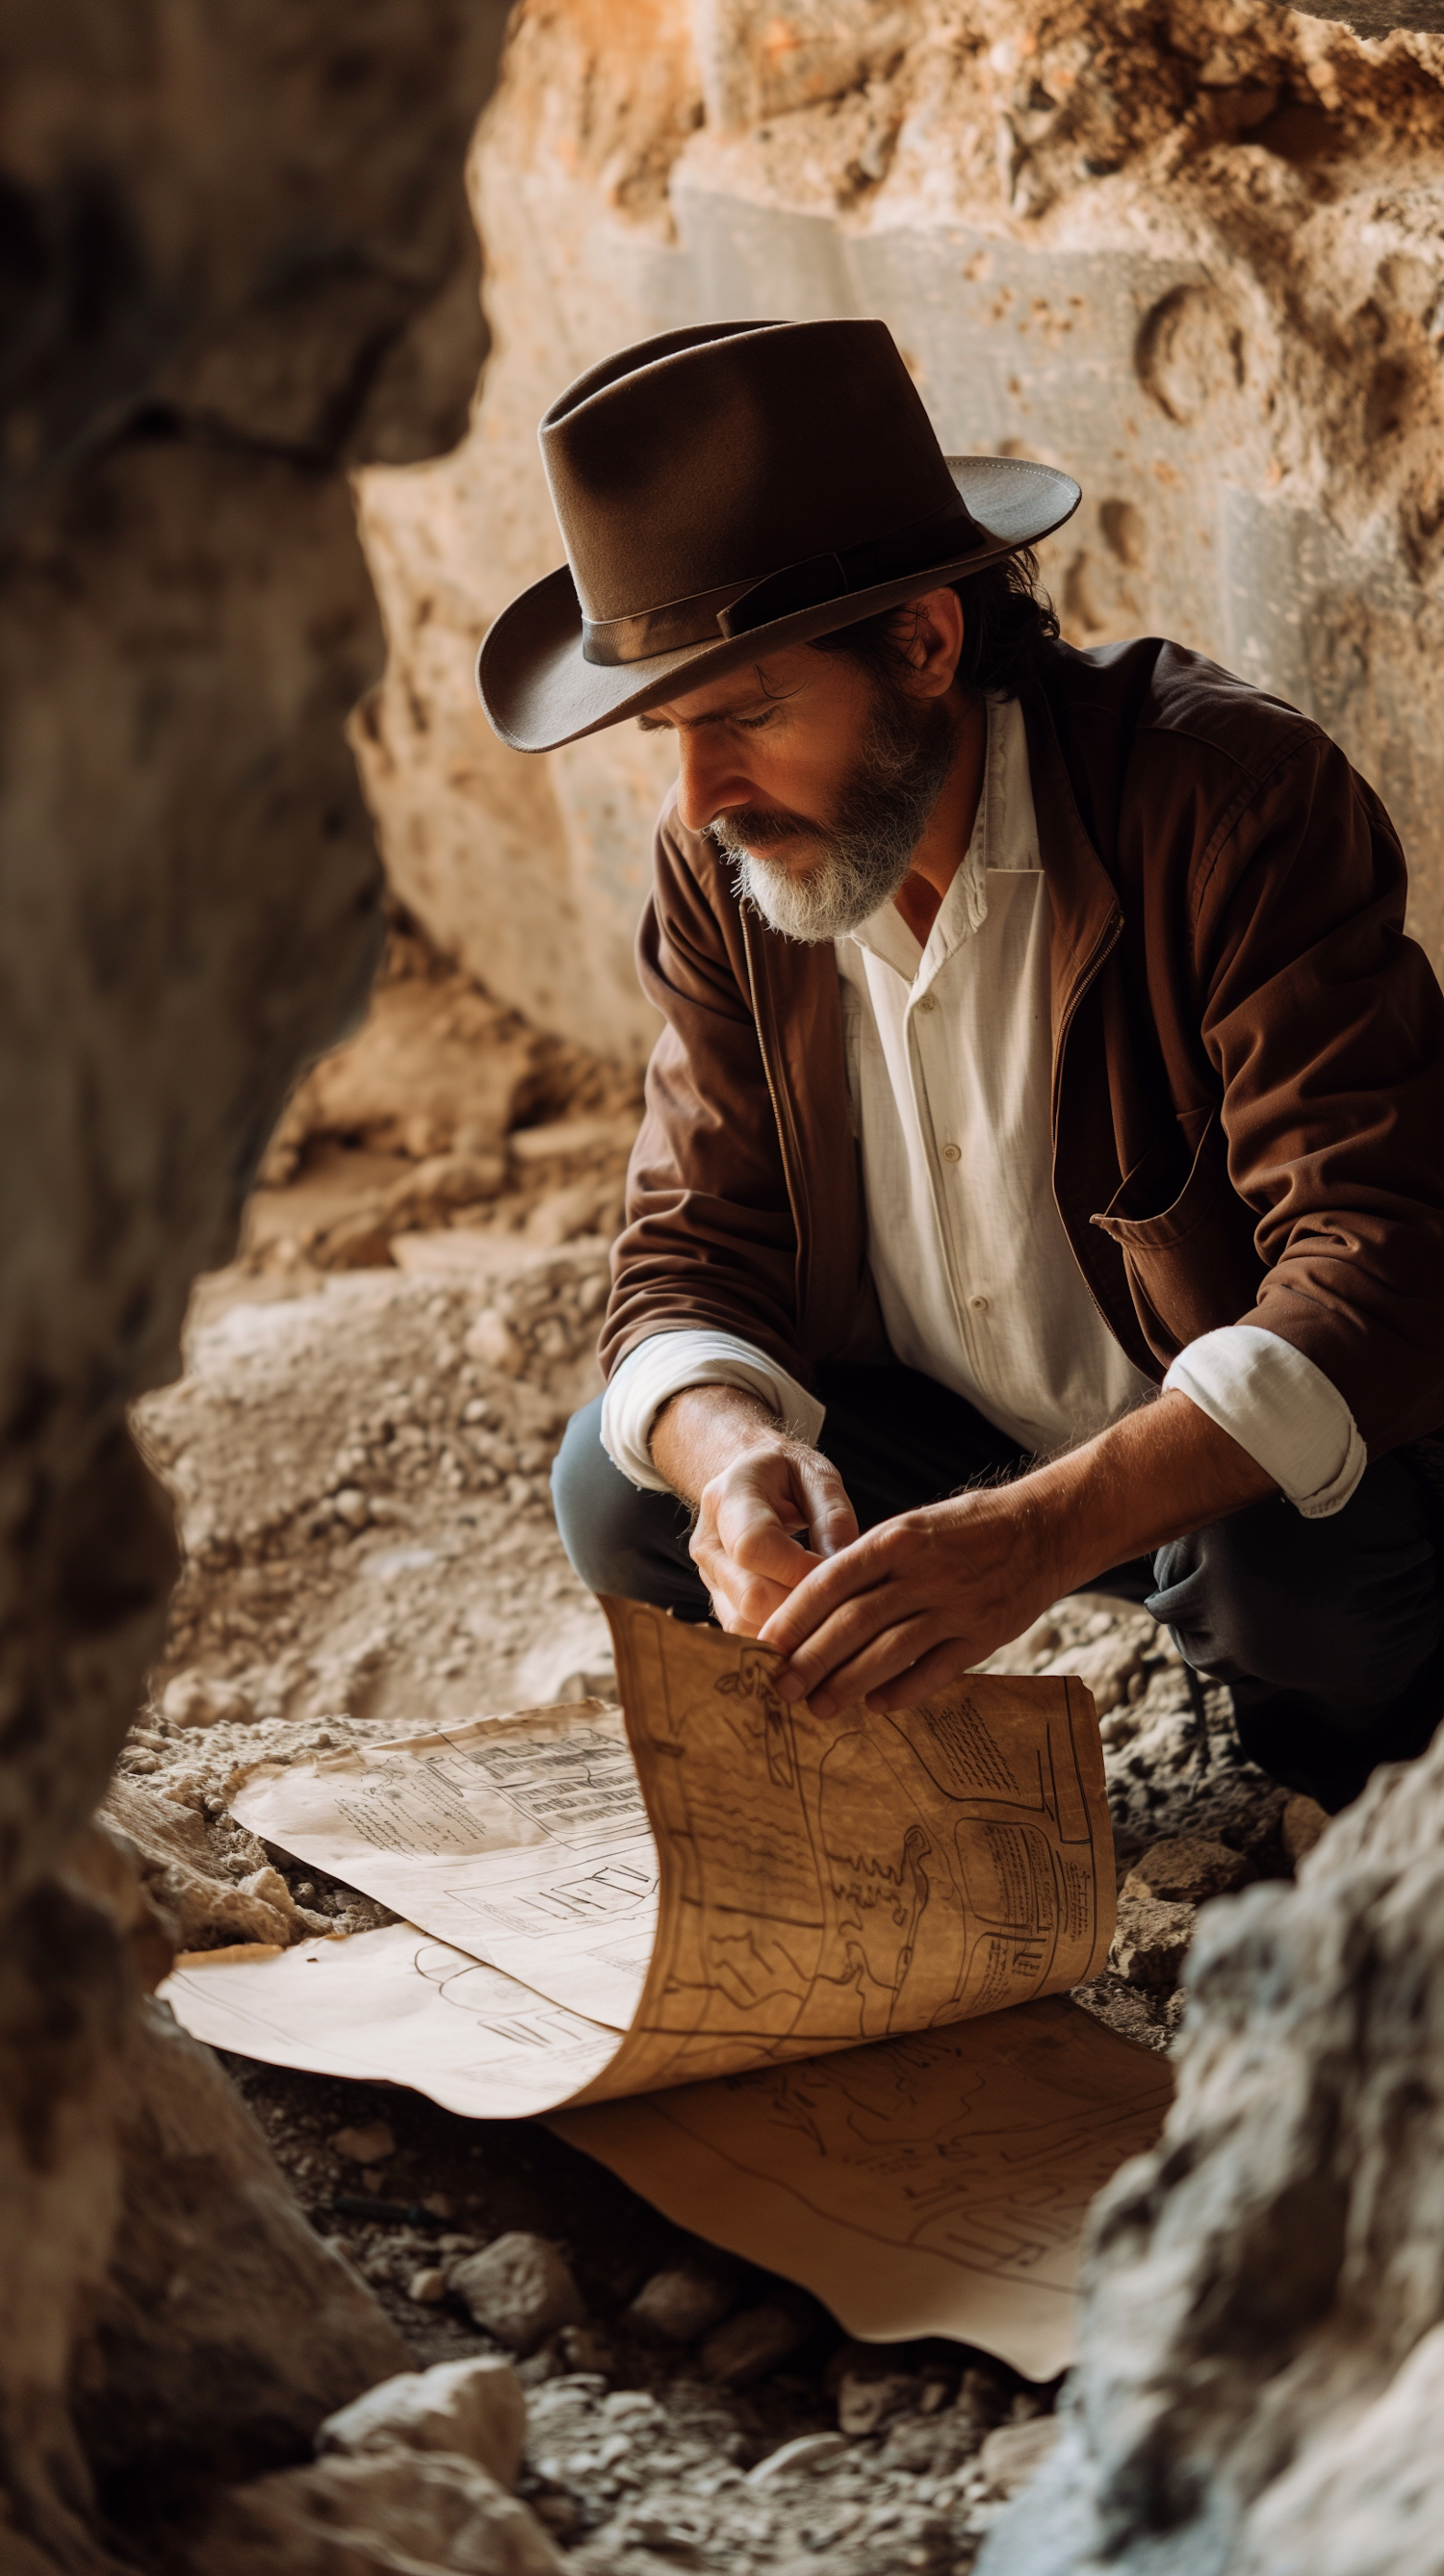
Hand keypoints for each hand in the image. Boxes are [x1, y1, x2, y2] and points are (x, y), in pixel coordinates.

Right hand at [689, 1432, 859, 1634]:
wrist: (746, 1478)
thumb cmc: (786, 1474)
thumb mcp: (816, 1474)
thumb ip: (833, 1515)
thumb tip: (846, 1566)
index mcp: (729, 1498)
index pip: (754, 1546)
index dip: (801, 1569)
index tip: (844, 1573)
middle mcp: (709, 1543)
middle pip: (751, 1596)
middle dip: (805, 1607)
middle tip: (848, 1604)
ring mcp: (708, 1577)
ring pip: (746, 1624)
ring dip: (795, 1629)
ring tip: (833, 1616)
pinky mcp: (717, 1601)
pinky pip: (745, 1633)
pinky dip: (782, 1637)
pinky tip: (813, 1624)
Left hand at [760, 1390, 1276, 1717]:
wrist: (1047, 1526)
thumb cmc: (969, 1527)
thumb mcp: (914, 1525)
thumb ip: (871, 1561)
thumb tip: (816, 1603)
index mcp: (898, 1538)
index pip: (832, 1580)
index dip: (795, 1616)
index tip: (766, 1644)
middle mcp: (923, 1572)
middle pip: (853, 1623)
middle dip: (811, 1660)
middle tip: (780, 1688)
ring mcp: (955, 1606)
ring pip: (888, 1653)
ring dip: (847, 1684)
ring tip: (818, 1706)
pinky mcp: (984, 1635)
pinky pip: (935, 1671)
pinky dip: (902, 1692)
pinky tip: (877, 1707)